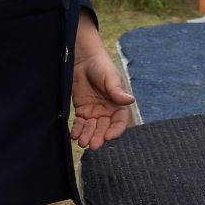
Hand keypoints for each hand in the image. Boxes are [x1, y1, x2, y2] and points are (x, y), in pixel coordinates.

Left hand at [71, 34, 135, 149]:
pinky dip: (77, 130)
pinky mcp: (82, 110)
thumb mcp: (111, 78)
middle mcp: (107, 111)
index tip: (108, 137)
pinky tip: (74, 135)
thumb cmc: (102, 67)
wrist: (84, 60)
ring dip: (87, 136)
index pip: (119, 122)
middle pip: (104, 128)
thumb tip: (131, 100)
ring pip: (91, 128)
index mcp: (118, 105)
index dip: (115, 131)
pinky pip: (80, 123)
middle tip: (93, 145)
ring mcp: (94, 112)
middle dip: (98, 137)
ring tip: (82, 142)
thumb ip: (118, 91)